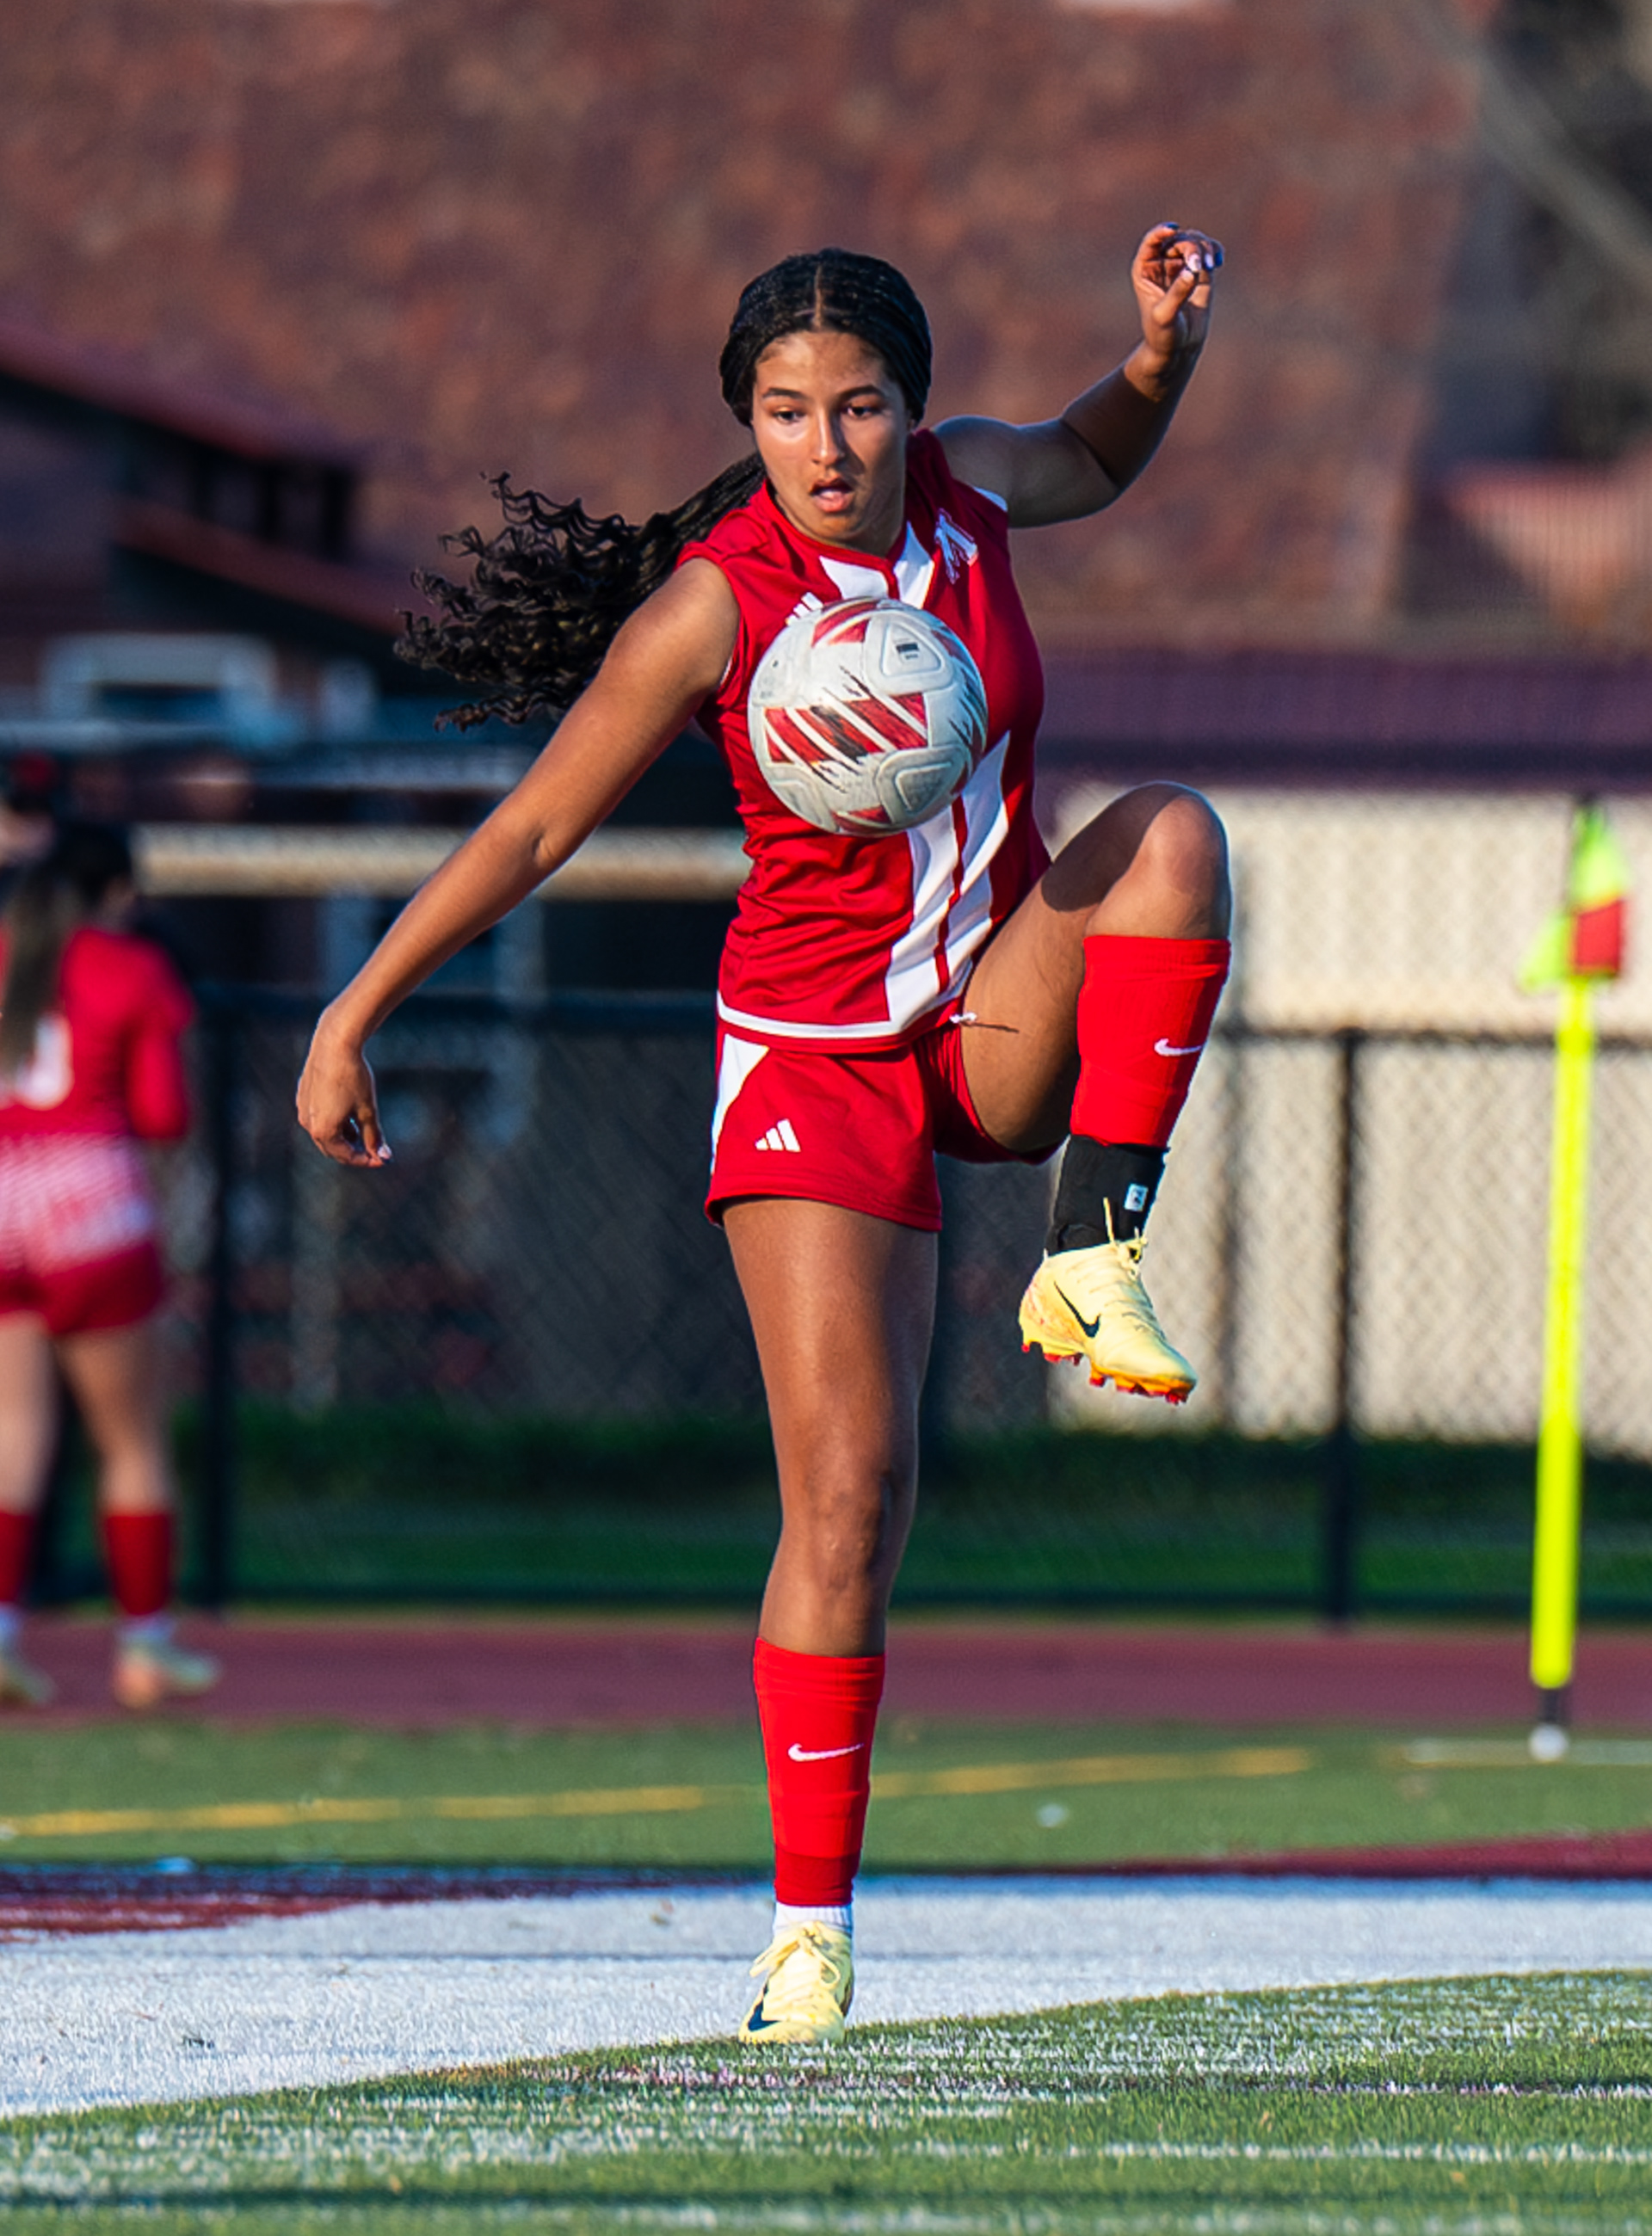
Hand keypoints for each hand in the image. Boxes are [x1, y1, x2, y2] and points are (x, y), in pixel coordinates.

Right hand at [295, 1017, 391, 1167]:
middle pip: (332, 1148)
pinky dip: (334, 1121)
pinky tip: (348, 1113)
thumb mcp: (368, 1109)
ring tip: (362, 1130)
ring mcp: (303, 1109)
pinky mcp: (303, 1095)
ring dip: (344, 1137)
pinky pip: (318, 1117)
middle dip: (354, 1151)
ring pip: (324, 1133)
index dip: (366, 1160)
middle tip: (374, 1148)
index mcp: (323, 1131)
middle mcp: (308, 1123)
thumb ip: (374, 1136)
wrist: (334, 1043)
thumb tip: (384, 1156)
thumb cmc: (353, 1077)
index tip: (383, 1158)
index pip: (346, 1157)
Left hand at [1131, 222, 1221, 372]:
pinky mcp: (1200, 270)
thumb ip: (1177, 293)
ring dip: (1205, 249)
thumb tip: (1193, 271)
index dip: (1161, 232)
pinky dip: (1215, 251)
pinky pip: (1209, 250)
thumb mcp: (1165, 315)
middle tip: (1199, 266)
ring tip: (1211, 266)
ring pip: (1196, 241)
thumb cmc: (1163, 333)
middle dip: (1191, 247)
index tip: (1172, 230)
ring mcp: (1182, 264)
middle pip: (1179, 240)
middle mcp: (1163, 262)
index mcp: (1145, 268)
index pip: (1151, 242)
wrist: (1178, 347)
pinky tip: (1218, 263)